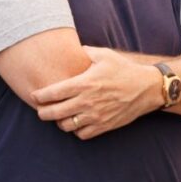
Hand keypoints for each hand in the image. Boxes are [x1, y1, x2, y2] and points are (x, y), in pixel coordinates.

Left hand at [30, 46, 158, 139]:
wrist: (146, 88)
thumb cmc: (123, 69)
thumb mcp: (103, 54)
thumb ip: (84, 51)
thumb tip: (71, 46)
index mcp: (84, 83)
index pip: (53, 93)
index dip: (39, 96)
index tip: (34, 95)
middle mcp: (87, 101)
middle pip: (55, 112)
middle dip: (43, 113)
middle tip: (40, 110)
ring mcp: (95, 116)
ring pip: (66, 126)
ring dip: (58, 122)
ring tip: (57, 116)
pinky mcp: (104, 126)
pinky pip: (82, 134)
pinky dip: (74, 130)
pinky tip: (74, 122)